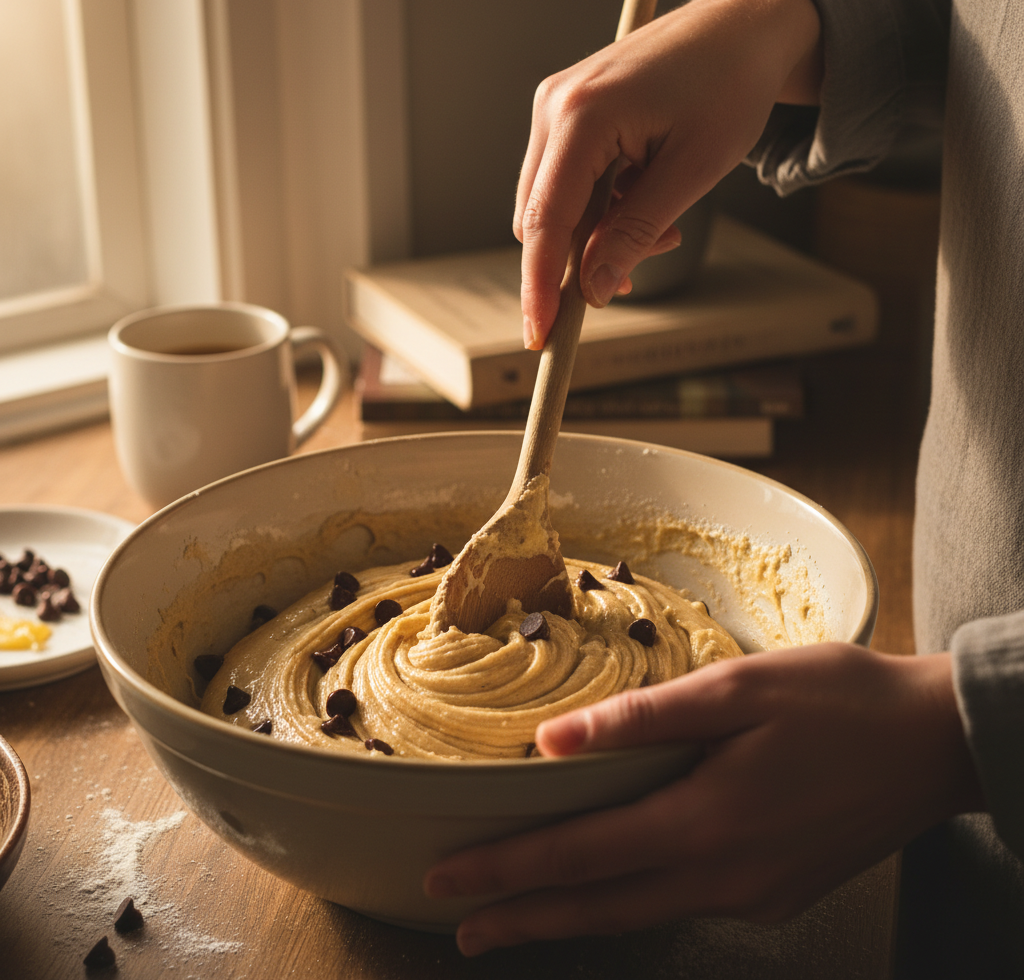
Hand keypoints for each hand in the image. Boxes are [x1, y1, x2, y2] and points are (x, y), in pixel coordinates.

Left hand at [423, 644, 983, 955]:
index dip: (508, 869)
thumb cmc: (839, 701)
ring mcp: (754, 894)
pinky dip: (629, 901)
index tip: (447, 876)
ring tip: (514, 920)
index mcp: (706, 822)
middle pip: (600, 907)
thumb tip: (555, 739)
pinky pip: (684, 904)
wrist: (937, 744)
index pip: (580, 855)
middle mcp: (724, 876)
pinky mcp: (776, 893)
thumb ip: (642, 718)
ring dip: (571, 917)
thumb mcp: (738, 689)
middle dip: (523, 917)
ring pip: (639, 912)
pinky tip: (611, 887)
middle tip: (460, 926)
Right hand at [516, 0, 823, 348]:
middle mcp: (555, 107)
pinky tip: (645, 199)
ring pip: (554, 206)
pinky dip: (601, 209)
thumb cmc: (730, 83)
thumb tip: (593, 292)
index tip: (539, 337)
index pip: (545, 222)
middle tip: (646, 262)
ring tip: (662, 224)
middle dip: (584, 257)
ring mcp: (557, 108)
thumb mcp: (692, 171)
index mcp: (582, 115)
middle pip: (541, 219)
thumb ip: (634, 234)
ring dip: (598, 234)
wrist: (746, 25)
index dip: (540, 288)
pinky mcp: (569, 114)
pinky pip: (568, 183)